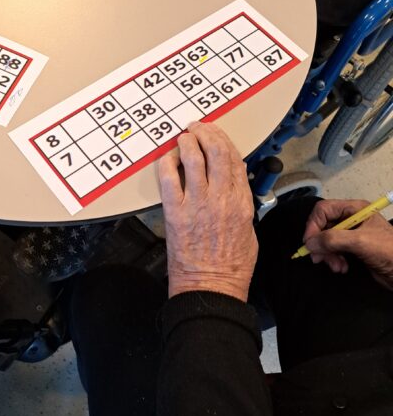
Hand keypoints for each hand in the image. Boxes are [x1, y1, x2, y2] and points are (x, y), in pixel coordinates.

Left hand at [158, 121, 256, 300]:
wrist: (211, 288)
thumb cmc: (231, 267)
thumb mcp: (249, 232)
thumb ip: (243, 205)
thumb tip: (236, 183)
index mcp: (242, 203)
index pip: (236, 161)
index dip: (225, 142)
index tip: (217, 135)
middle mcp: (222, 199)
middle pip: (217, 152)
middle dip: (207, 133)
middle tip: (198, 128)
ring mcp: (198, 204)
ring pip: (194, 159)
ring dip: (187, 142)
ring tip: (183, 137)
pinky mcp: (176, 212)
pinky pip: (169, 178)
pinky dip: (167, 162)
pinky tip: (167, 158)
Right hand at [302, 198, 392, 289]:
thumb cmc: (387, 251)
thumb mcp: (359, 242)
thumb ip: (333, 239)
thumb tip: (309, 244)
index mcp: (354, 209)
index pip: (324, 210)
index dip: (313, 225)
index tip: (309, 243)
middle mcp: (351, 219)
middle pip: (324, 226)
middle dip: (320, 243)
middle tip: (319, 259)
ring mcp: (352, 234)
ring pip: (327, 240)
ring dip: (328, 254)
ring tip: (336, 267)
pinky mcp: (354, 248)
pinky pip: (335, 250)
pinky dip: (334, 259)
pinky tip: (341, 268)